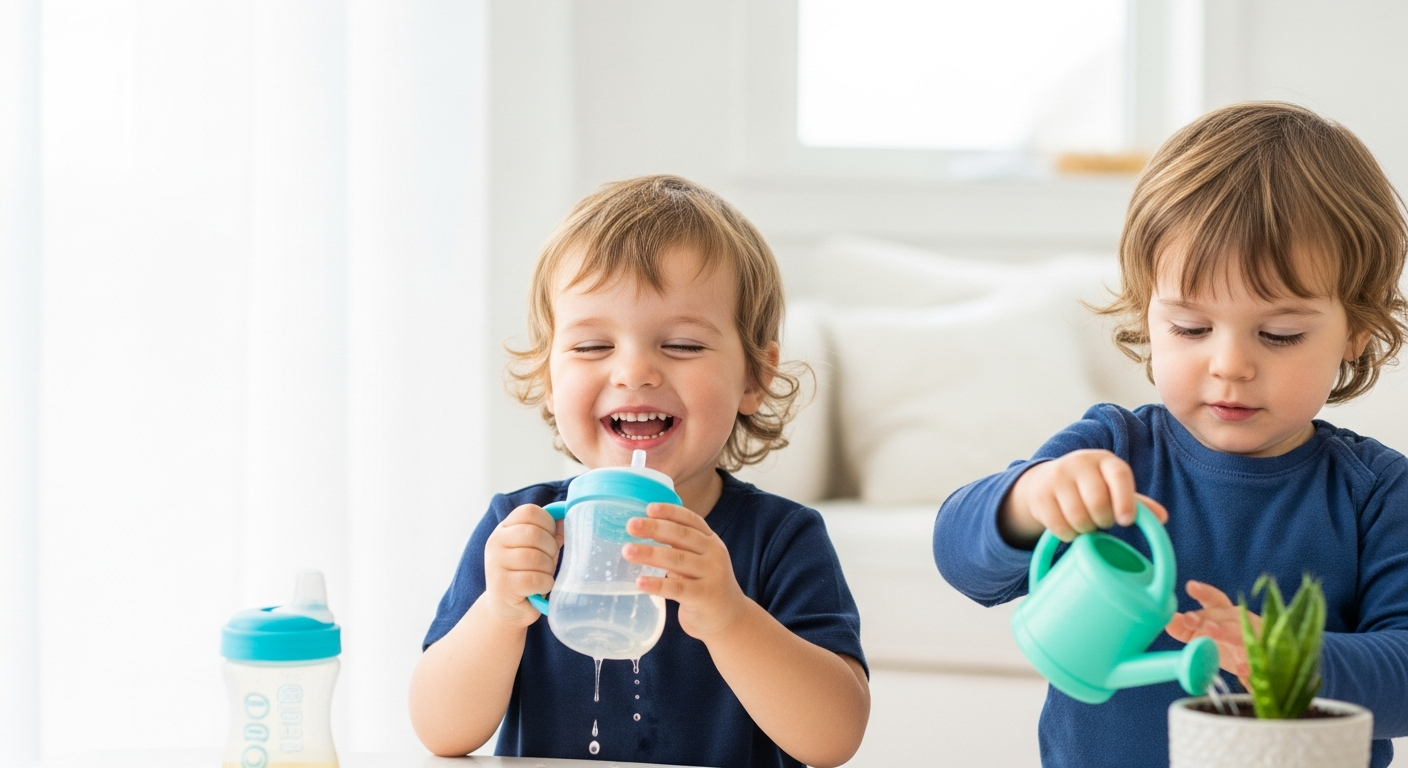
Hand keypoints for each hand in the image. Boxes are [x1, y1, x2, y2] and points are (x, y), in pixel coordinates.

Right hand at [481, 504, 562, 626]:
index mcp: (504, 528)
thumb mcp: (537, 550)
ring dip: (548, 569)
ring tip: (543, 575)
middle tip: (548, 561)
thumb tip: (567, 516)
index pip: (529, 512)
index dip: (548, 524)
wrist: (506, 608)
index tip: (550, 538)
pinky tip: (541, 587)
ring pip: (536, 558)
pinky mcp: (502, 586)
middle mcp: (495, 542)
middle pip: (534, 534)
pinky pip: (535, 579)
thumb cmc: (526, 574)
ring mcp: (496, 564)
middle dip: (550, 549)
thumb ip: (550, 533)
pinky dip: (546, 583)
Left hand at [622, 502, 748, 640]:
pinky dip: (657, 584)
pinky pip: (676, 588)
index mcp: (711, 541)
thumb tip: (642, 531)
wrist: (731, 619)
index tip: (648, 508)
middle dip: (654, 528)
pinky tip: (639, 582)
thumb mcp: (700, 561)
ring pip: (677, 560)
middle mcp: (714, 554)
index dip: (670, 512)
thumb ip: (680, 547)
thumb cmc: (706, 585)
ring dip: (650, 554)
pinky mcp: (704, 597)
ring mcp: (712, 575)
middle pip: (682, 536)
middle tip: (630, 525)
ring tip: (627, 551)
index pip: (691, 520)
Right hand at [1000, 449, 1168, 544]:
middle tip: (1102, 521)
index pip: (1119, 476)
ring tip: (1086, 524)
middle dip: (1103, 520)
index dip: (1125, 500)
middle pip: (1098, 502)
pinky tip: (1070, 527)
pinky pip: (1059, 525)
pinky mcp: (1040, 495)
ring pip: (1078, 517)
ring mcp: (1057, 477)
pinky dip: (1068, 534)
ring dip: (1085, 529)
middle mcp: (1080, 463)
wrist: (1046, 481)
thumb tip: (1162, 518)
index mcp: (1105, 460)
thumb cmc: (1090, 487)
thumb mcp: (1113, 488)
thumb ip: (1136, 502)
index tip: (1127, 522)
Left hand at [1165, 580, 1260, 688]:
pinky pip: (1256, 663)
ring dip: (1226, 632)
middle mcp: (1242, 621)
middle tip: (1191, 620)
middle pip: (1225, 615)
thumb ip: (1184, 629)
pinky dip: (1250, 667)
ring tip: (1211, 631)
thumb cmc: (1228, 644)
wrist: (1265, 663)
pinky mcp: (1262, 660)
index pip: (1215, 600)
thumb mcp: (1204, 635)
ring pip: (1240, 634)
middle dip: (1208, 617)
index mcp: (1226, 614)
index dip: (1204, 593)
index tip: (1190, 586)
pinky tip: (1243, 671)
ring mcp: (1254, 639)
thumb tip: (1167, 622)